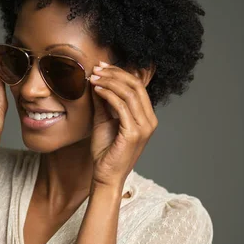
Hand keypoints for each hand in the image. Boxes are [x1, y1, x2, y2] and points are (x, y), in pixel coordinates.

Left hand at [89, 61, 157, 188]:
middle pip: (135, 86)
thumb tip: (97, 80)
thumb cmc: (105, 152)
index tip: (101, 67)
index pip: (137, 86)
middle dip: (114, 74)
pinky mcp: (134, 133)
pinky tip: (97, 90)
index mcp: (146, 117)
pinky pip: (122, 106)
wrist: (106, 176)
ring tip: (93, 77)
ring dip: (109, 82)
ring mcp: (144, 127)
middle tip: (96, 68)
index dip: (119, 73)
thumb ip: (103, 102)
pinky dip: (109, 94)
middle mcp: (149, 121)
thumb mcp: (104, 120)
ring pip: (129, 93)